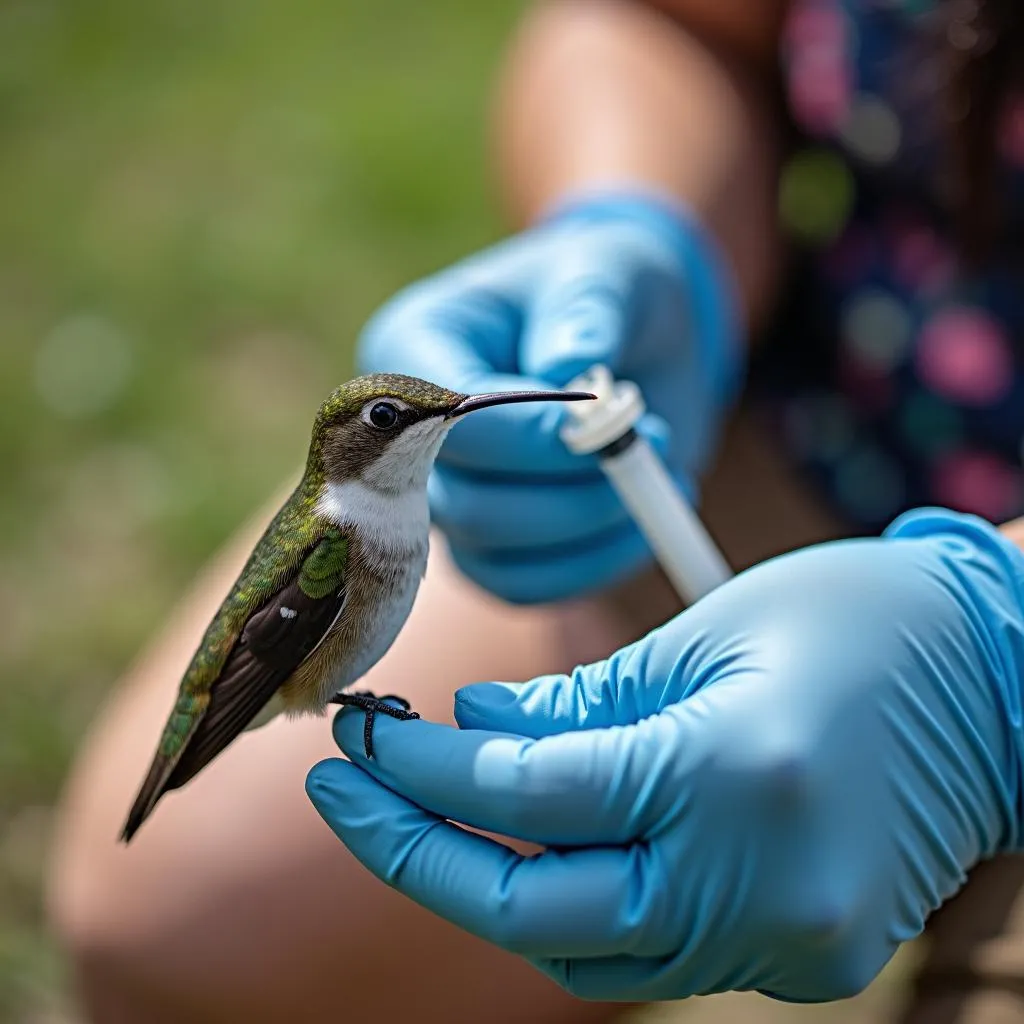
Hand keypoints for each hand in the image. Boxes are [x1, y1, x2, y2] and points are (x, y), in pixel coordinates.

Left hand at [307, 508, 1023, 1002]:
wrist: (993, 676)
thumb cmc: (852, 618)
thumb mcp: (703, 632)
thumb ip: (579, 699)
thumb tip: (472, 725)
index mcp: (735, 772)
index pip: (530, 790)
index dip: (426, 765)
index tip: (357, 730)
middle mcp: (758, 882)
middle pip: (534, 911)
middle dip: (417, 852)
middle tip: (342, 788)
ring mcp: (784, 941)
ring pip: (580, 950)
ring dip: (486, 881)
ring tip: (419, 811)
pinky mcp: (796, 959)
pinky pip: (645, 950)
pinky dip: (574, 900)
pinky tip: (532, 839)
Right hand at [356, 192, 739, 602]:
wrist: (631, 333)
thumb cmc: (602, 288)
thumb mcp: (602, 272)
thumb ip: (586, 307)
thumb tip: (569, 365)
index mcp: (412, 349)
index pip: (441, 421)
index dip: (527, 435)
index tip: (606, 418)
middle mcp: (407, 433)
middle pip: (466, 506)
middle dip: (571, 490)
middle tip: (650, 442)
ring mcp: (447, 495)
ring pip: (495, 554)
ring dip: (591, 528)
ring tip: (656, 472)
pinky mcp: (490, 541)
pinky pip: (525, 584)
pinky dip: (594, 564)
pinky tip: (641, 520)